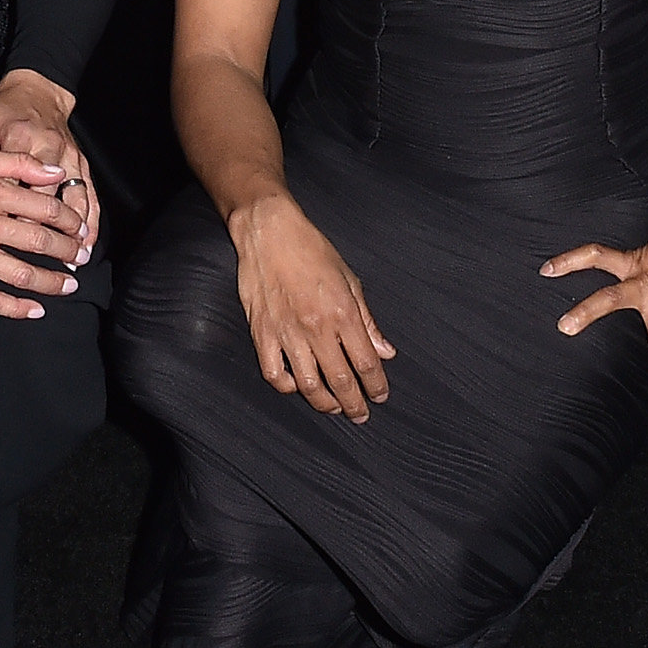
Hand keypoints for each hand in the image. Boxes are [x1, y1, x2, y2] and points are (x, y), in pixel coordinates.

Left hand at [0, 72, 99, 260]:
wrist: (34, 89)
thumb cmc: (1, 108)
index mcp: (22, 142)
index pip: (20, 192)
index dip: (14, 224)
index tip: (8, 249)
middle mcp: (50, 151)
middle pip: (51, 204)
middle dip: (51, 240)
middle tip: (47, 269)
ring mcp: (69, 158)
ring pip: (77, 201)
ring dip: (77, 233)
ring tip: (74, 261)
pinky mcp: (80, 162)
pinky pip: (90, 194)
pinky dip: (93, 219)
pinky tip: (89, 240)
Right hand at [0, 146, 88, 316]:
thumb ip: (18, 162)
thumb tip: (55, 172)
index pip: (45, 209)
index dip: (70, 220)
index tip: (80, 228)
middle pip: (39, 243)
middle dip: (68, 252)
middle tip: (82, 257)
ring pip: (20, 274)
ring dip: (51, 282)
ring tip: (68, 284)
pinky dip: (14, 308)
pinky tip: (34, 310)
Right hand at [231, 194, 394, 420]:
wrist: (269, 232)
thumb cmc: (311, 249)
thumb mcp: (349, 279)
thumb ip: (368, 320)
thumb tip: (385, 351)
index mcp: (342, 312)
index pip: (366, 362)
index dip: (376, 385)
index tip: (380, 396)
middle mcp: (316, 328)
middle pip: (341, 380)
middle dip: (354, 404)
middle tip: (360, 414)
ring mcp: (287, 332)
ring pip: (308, 384)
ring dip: (324, 403)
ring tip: (333, 408)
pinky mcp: (262, 332)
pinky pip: (274, 373)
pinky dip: (287, 386)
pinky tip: (297, 387)